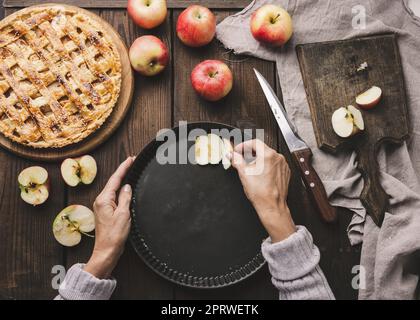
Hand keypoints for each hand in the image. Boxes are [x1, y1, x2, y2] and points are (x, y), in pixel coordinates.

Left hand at [84, 157, 134, 278]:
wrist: (107, 251)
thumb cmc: (114, 235)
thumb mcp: (123, 214)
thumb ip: (125, 197)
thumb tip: (127, 186)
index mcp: (103, 199)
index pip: (115, 179)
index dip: (124, 167)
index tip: (131, 159)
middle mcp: (100, 201)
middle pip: (113, 182)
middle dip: (123, 171)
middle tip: (132, 161)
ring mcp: (102, 206)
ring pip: (113, 189)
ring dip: (122, 180)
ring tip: (130, 171)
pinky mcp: (105, 211)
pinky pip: (114, 196)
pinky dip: (121, 190)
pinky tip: (126, 188)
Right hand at [230, 139, 295, 242]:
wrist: (272, 206)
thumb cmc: (260, 193)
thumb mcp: (244, 174)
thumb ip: (236, 160)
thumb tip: (231, 155)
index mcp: (268, 155)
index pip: (255, 142)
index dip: (244, 145)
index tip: (238, 150)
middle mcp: (278, 158)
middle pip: (262, 148)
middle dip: (250, 152)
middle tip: (241, 157)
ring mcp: (283, 165)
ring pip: (268, 156)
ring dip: (258, 158)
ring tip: (250, 167)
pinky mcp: (285, 172)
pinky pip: (274, 163)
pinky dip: (266, 165)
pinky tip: (260, 173)